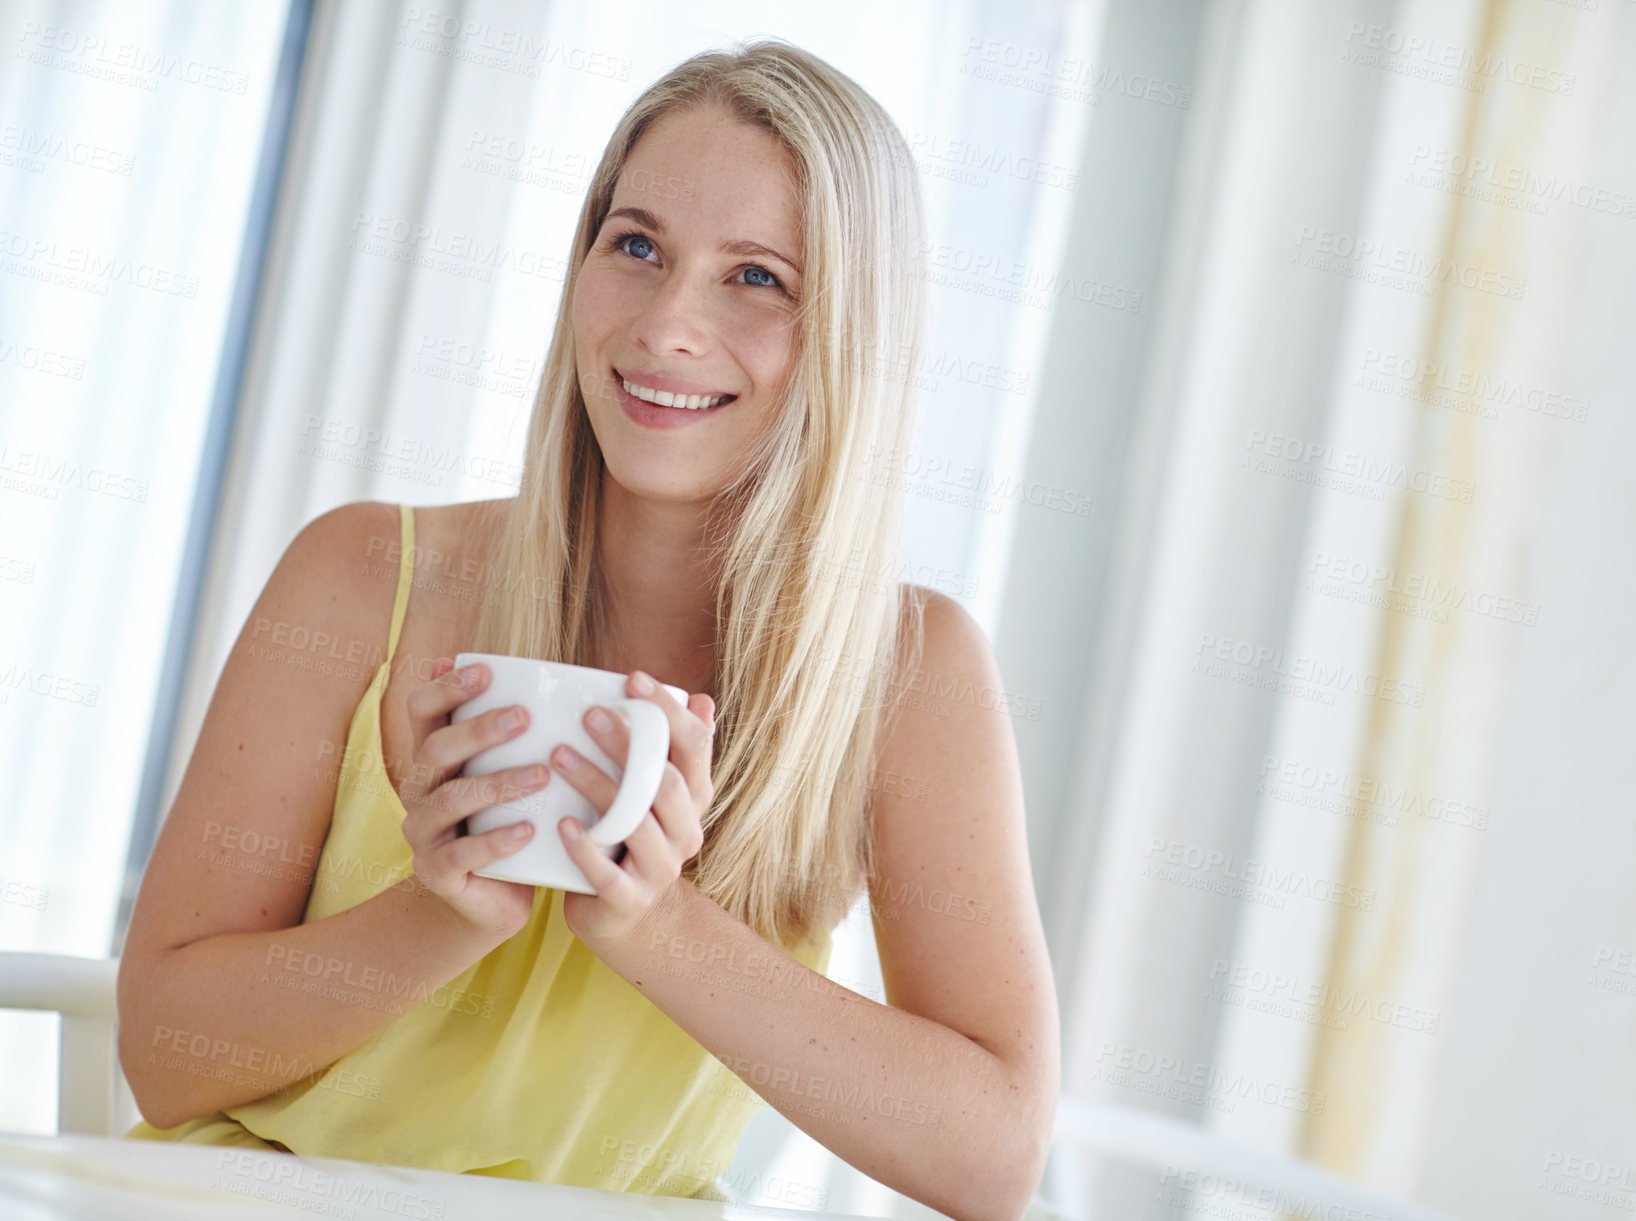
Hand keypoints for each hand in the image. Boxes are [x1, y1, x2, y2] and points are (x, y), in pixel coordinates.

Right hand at [398, 657, 548, 940]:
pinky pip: (462, 854)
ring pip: (450, 800)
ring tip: (540, 775)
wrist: (494, 897)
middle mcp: (418, 790)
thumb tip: (548, 677)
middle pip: (435, 750)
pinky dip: (496, 841)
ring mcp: (423, 833)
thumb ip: (518, 734)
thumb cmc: (510, 821)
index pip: (421, 710)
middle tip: (524, 717)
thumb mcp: (509, 773)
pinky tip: (529, 830)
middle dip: (479, 729)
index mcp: (432, 758)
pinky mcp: (436, 872)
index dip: (446, 687)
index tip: (486, 671)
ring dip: (496, 784)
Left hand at [553, 670, 713, 950]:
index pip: (695, 745)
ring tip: (557, 756)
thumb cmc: (631, 837)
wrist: (624, 914)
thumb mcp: (657, 795)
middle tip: (587, 714)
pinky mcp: (629, 900)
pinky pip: (608, 874)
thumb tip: (701, 698)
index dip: (669, 710)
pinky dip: (585, 848)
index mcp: (696, 798)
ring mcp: (661, 868)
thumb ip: (674, 751)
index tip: (633, 678)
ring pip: (635, 822)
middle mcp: (687, 831)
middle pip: (665, 781)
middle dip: (627, 744)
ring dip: (596, 785)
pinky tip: (562, 824)